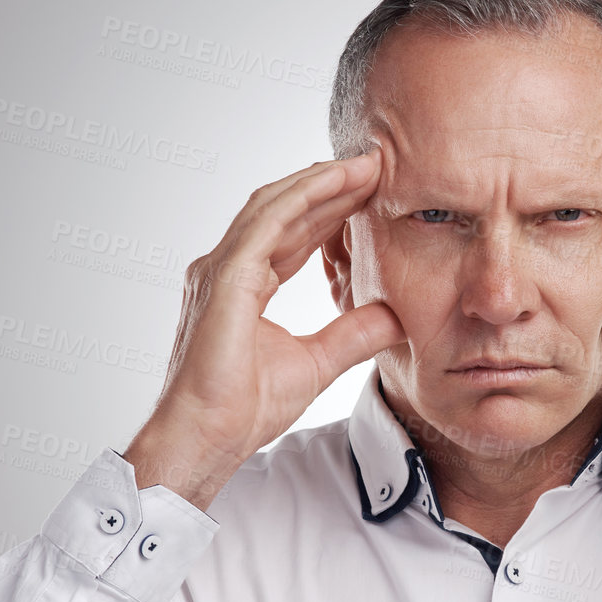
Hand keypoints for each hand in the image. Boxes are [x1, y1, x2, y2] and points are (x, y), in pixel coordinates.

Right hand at [125, 150, 404, 505]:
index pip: (293, 234)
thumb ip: (353, 334)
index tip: (373, 193)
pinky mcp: (224, 277)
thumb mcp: (317, 363)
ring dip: (322, 181)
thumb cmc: (243, 409)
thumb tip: (395, 316)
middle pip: (285, 211)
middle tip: (377, 165)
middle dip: (331, 186)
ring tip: (365, 165)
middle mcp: (227, 268)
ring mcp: (221, 269)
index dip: (332, 210)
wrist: (206, 437)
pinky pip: (268, 222)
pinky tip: (337, 181)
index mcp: (244, 284)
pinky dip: (303, 197)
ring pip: (276, 205)